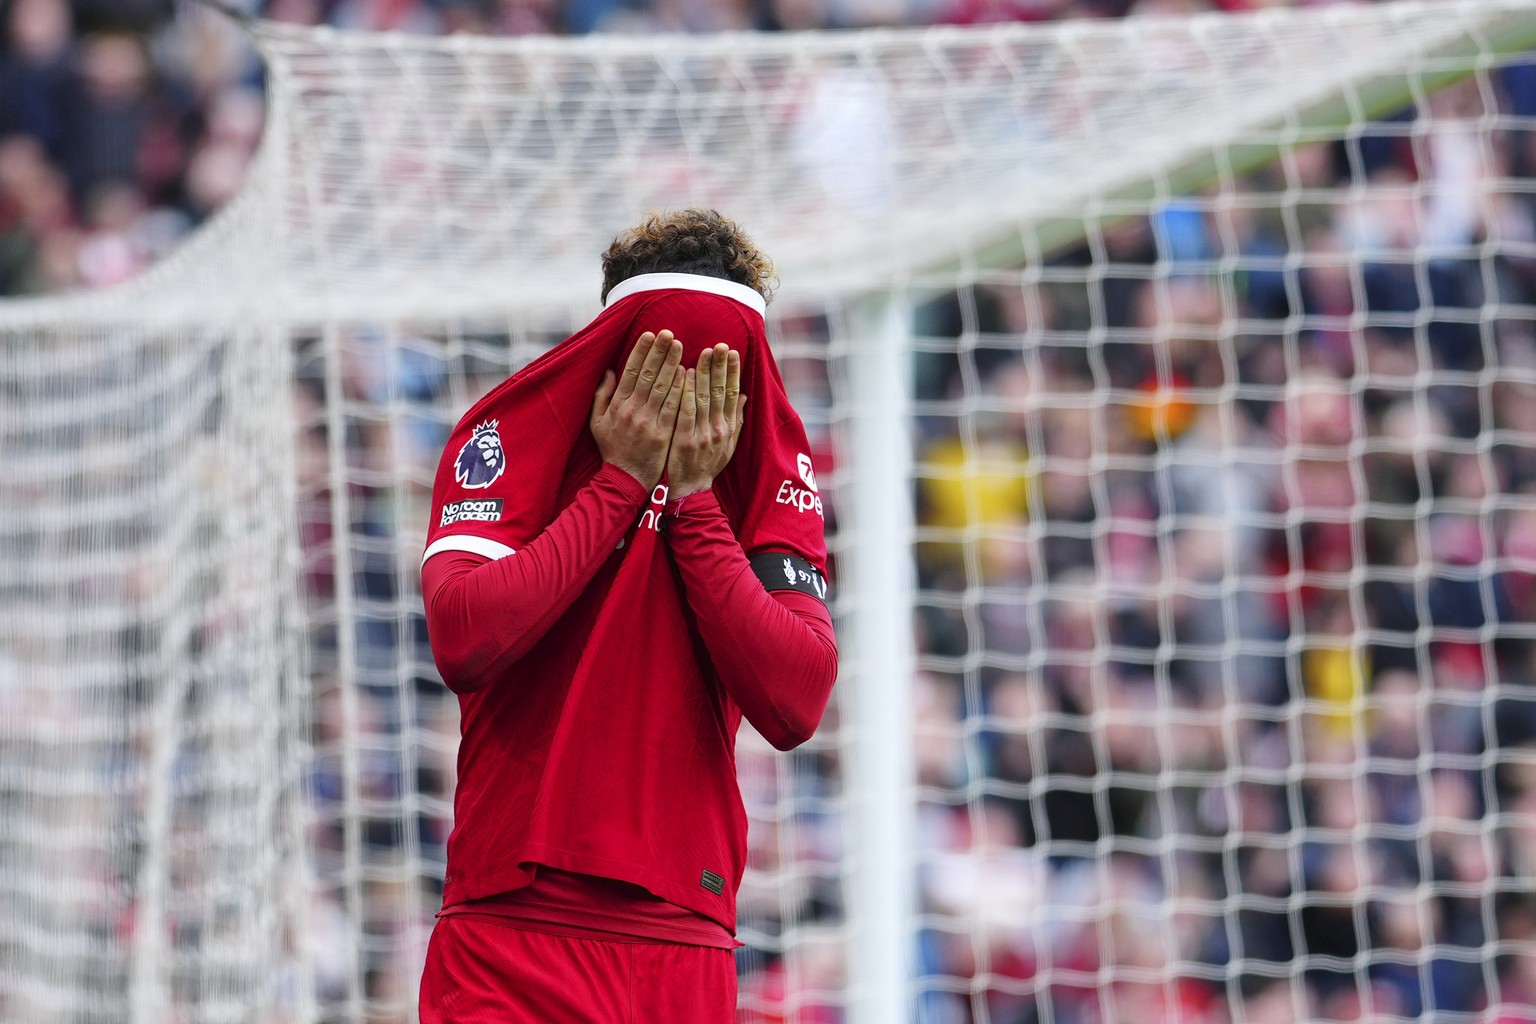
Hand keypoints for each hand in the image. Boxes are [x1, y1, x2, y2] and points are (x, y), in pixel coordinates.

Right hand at [590, 330, 683, 487]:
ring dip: (671, 365)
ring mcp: (648, 422)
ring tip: (679, 346)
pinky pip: (673, 408)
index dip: (641, 352)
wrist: (625, 479)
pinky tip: (687, 374)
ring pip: (662, 388)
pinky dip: (680, 390)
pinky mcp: (663, 434)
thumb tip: (609, 371)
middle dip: (658, 352)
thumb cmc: (612, 449)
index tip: (649, 334)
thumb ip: (602, 395)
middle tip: (669, 333)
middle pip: (648, 375)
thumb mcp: (597, 422)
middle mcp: (632, 411)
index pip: (630, 372)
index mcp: (617, 405)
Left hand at [667, 343, 744, 499]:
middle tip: (720, 344)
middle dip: (720, 366)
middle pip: (721, 392)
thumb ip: (736, 419)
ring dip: (705, 373)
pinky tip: (686, 374)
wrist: (690, 490)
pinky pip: (686, 411)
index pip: (734, 393)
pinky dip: (687, 391)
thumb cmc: (707, 465)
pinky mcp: (684, 440)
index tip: (732, 352)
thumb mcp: (728, 445)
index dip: (733, 372)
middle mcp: (718, 430)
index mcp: (729, 428)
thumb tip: (745, 396)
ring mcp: (702, 435)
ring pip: (705, 398)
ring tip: (705, 352)